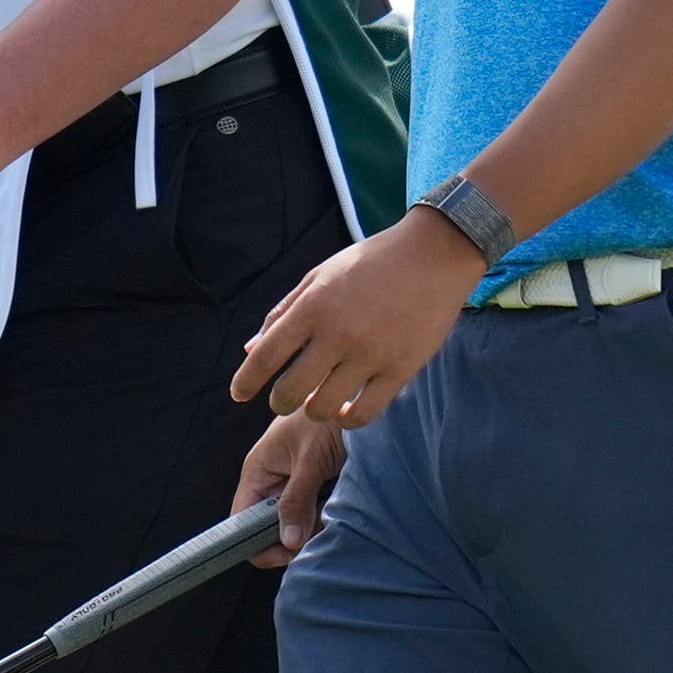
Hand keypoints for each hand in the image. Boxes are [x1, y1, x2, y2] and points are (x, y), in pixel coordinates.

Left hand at [231, 208, 485, 427]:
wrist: (434, 253)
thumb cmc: (372, 262)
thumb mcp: (321, 276)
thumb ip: (284, 311)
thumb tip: (250, 348)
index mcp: (314, 306)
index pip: (266, 355)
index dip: (245, 381)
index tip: (238, 395)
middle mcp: (338, 333)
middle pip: (290, 391)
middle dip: (279, 402)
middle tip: (285, 400)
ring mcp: (370, 353)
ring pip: (323, 408)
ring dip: (314, 411)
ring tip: (319, 403)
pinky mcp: (401, 368)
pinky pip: (364, 413)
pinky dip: (348, 419)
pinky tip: (347, 411)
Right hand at [233, 411, 347, 564]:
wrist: (362, 391)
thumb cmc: (328, 417)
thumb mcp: (311, 458)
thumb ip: (296, 499)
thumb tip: (288, 542)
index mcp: (259, 470)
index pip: (242, 520)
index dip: (256, 542)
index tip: (284, 554)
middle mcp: (274, 481)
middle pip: (271, 528)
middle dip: (293, 538)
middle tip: (319, 532)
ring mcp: (297, 485)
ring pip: (298, 525)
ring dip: (316, 527)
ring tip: (337, 510)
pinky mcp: (321, 487)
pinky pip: (319, 515)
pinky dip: (331, 518)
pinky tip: (346, 506)